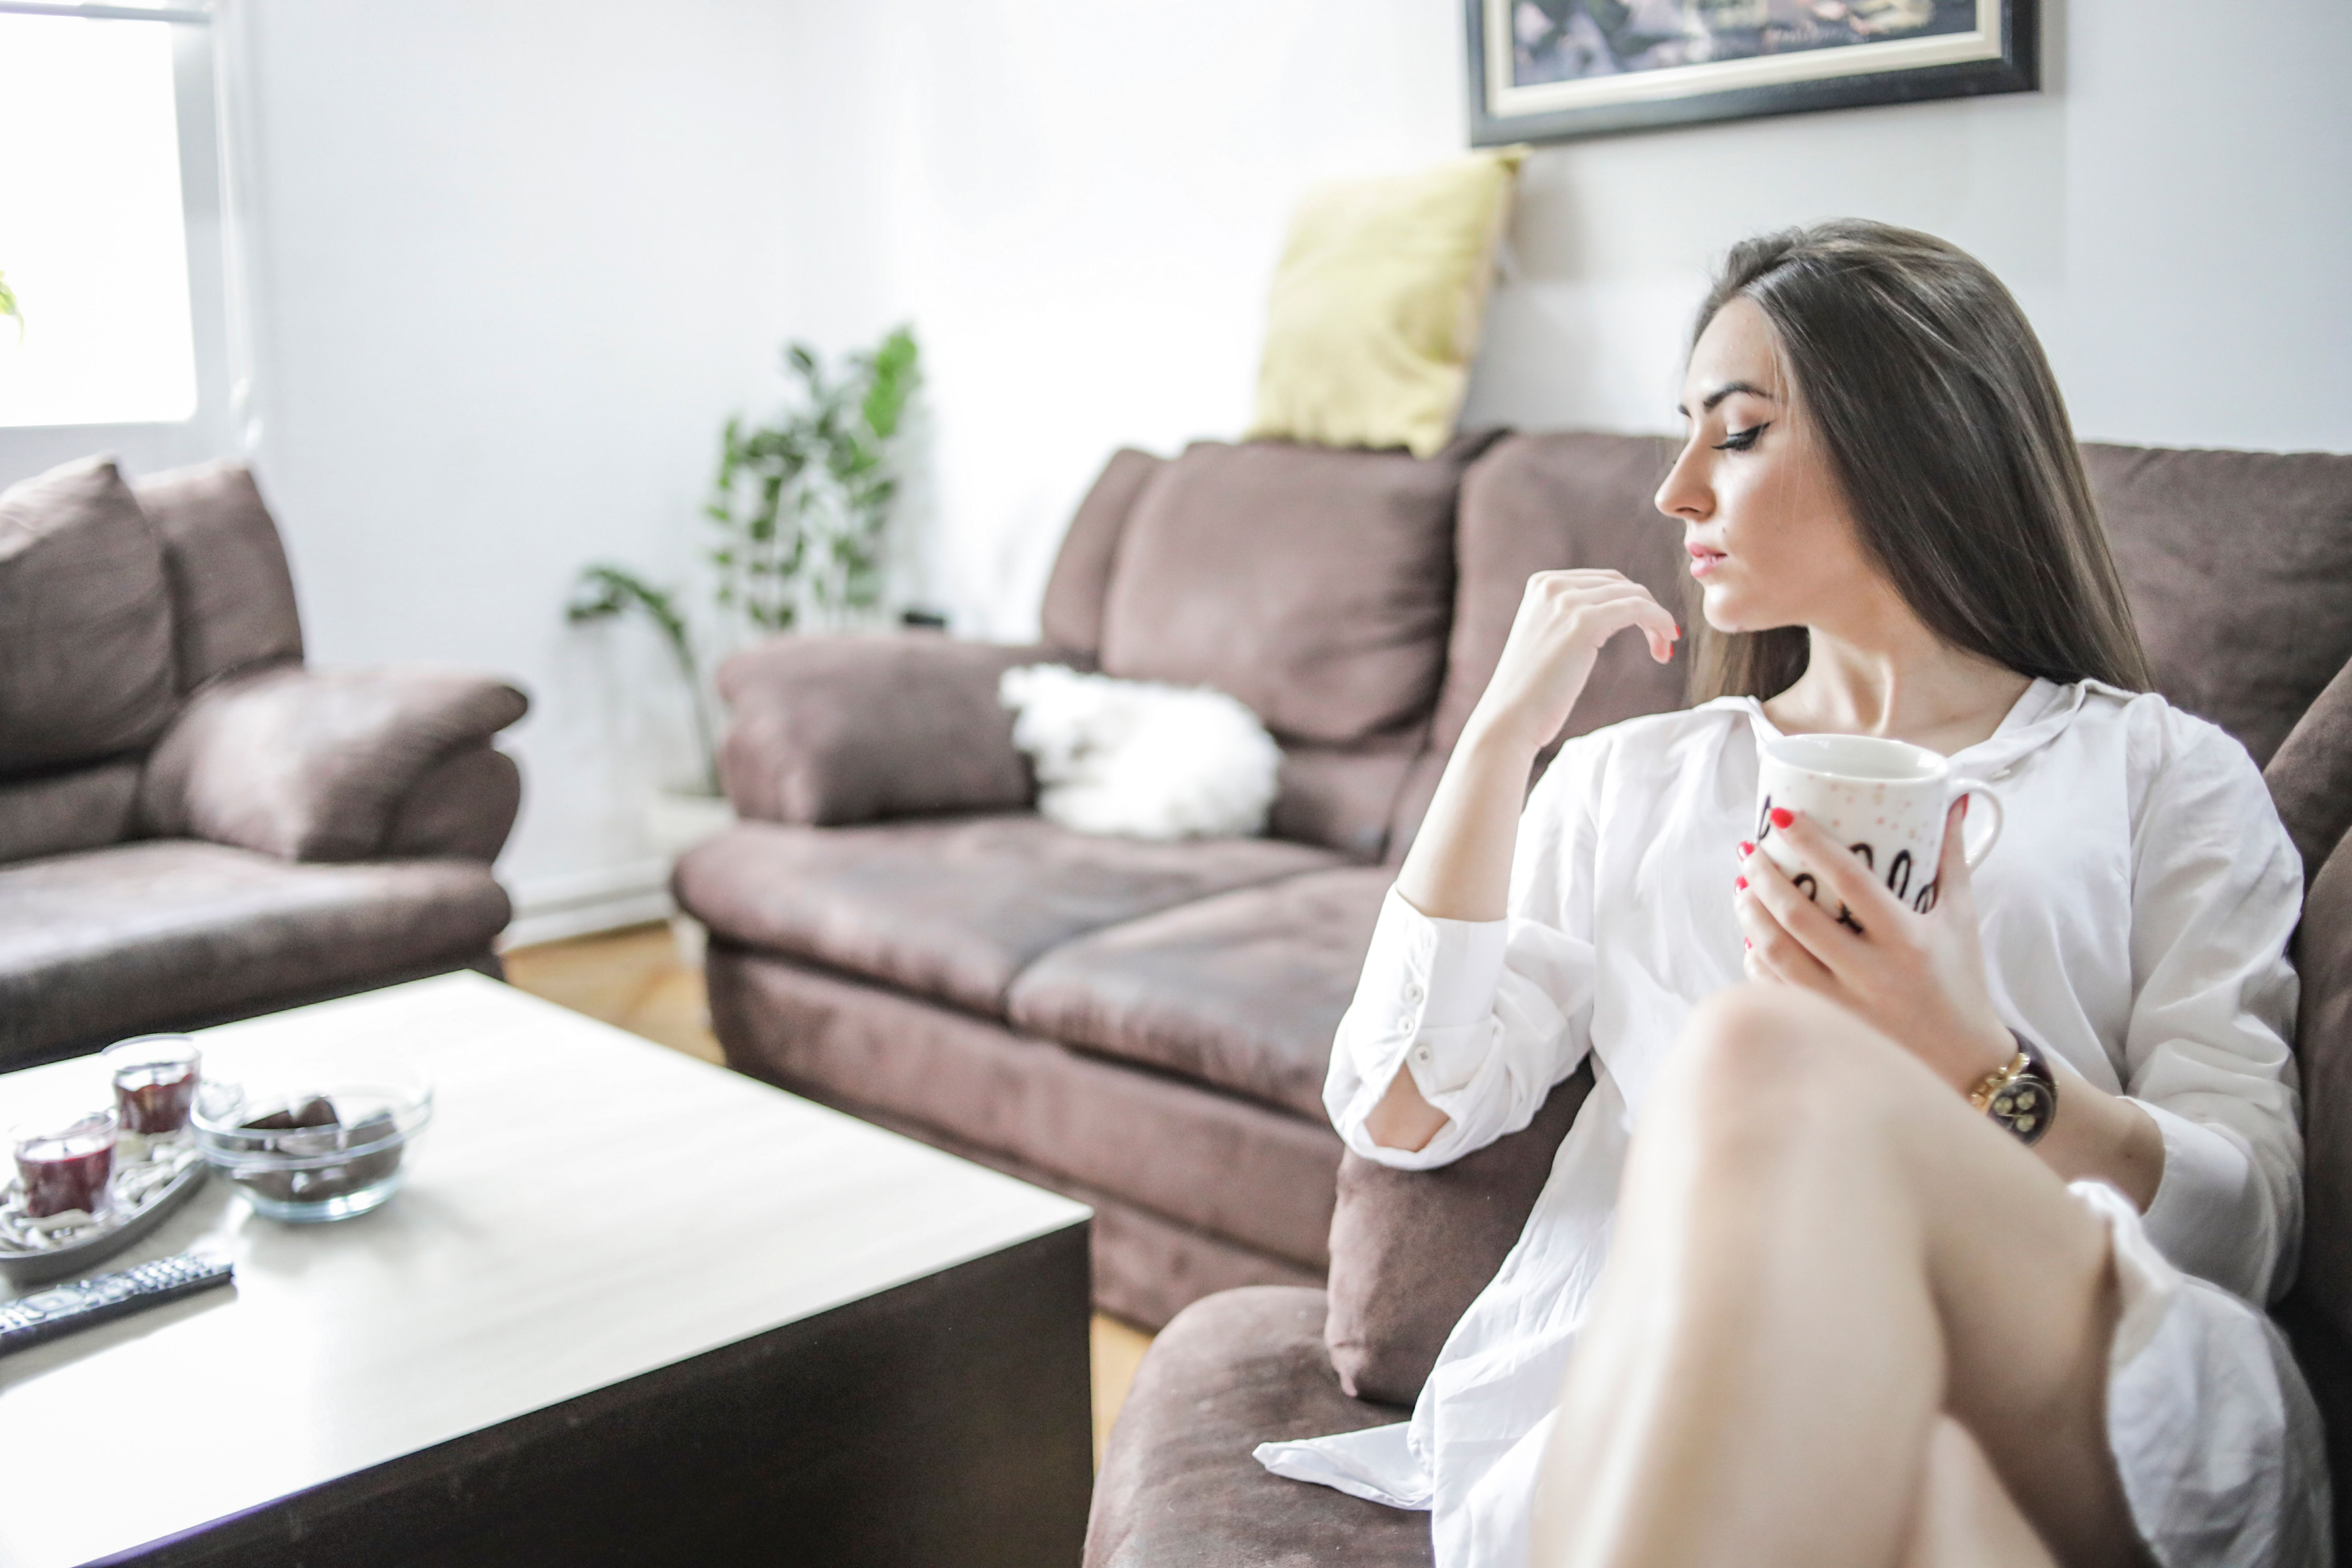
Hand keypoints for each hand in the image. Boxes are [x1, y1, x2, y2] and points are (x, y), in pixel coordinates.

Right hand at [1462, 570, 1678, 754]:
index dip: (1632, 602)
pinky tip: (1666, 644)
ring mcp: (1566, 601)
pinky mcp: (1583, 621)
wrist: (1510, 717)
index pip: (1604, 581)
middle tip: (1660, 642)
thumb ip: (1570, 617)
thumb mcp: (1548, 638)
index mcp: (1542, 584)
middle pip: (1621, 584)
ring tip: (1663, 648)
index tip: (1647, 631)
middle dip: (1648, 609)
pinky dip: (1660, 621)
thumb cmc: (1531, 690)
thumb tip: (1612, 612)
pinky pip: (1638, 609)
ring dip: (1658, 619)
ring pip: (1634, 595)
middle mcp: (1552, 585)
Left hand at [1733, 800, 2013, 1093]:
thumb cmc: (1961, 983)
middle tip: (1747, 850)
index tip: (1783, 816)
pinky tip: (1750, 936)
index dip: (1811, 844)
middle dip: (1763, 877)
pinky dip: (1754, 959)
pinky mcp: (1824, 1028)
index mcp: (1906, 940)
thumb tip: (1952, 801)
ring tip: (1741, 887)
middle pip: (1798, 916)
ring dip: (1750, 914)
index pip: (1850, 879)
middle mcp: (1871, 974)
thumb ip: (1953, 859)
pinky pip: (1772, 988)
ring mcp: (1842, 1005)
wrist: (1963, 1064)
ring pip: (1775, 952)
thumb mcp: (1962, 919)